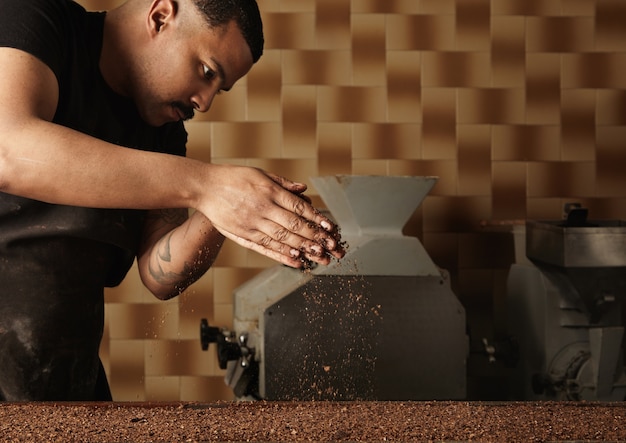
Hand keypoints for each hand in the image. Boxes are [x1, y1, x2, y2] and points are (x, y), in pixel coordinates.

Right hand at [199, 165, 344, 267]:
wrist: (203, 187)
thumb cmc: (233, 177)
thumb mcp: (259, 174)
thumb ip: (282, 184)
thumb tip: (304, 190)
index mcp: (269, 191)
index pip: (299, 208)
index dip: (317, 219)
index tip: (330, 228)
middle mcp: (262, 208)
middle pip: (294, 226)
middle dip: (315, 238)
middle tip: (331, 248)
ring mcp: (252, 223)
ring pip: (282, 239)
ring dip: (303, 249)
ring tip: (319, 257)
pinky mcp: (242, 234)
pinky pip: (265, 247)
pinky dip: (281, 255)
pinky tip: (295, 261)